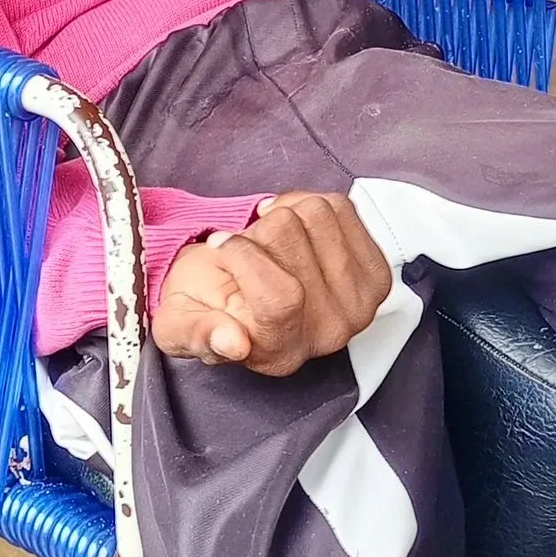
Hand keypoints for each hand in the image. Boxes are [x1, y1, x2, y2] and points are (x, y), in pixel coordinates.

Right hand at [151, 192, 391, 377]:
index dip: (241, 256)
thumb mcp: (179, 324)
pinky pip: (339, 206)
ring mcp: (361, 302)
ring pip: (316, 214)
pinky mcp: (376, 270)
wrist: (247, 293)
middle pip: (292, 240)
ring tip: (268, 242)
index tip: (218, 243)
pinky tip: (293, 228)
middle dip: (256, 232)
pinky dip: (306, 203)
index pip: (280, 298)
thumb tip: (232, 343)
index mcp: (281, 353)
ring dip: (281, 215)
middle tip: (247, 249)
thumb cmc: (207, 304)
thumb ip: (197, 334)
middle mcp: (329, 335)